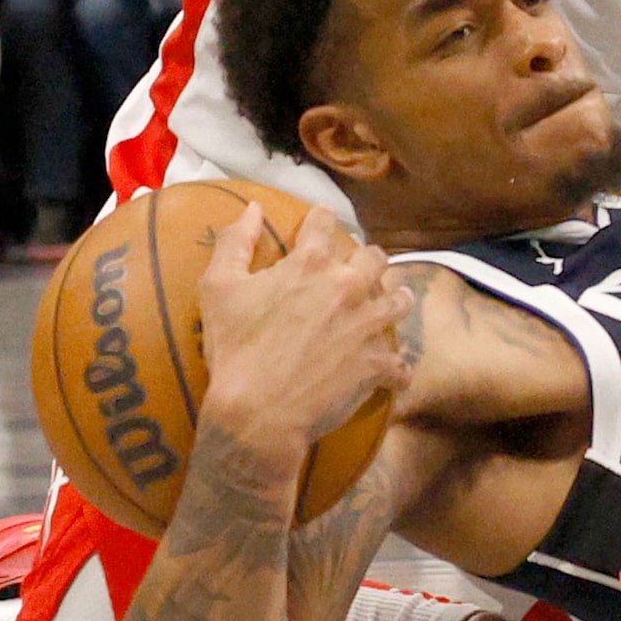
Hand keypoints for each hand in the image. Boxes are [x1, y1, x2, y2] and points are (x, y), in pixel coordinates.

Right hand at [196, 206, 415, 459]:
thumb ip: (234, 242)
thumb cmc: (234, 350)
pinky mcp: (379, 362)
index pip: (324, 223)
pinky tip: (395, 372)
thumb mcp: (218, 289)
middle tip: (359, 270)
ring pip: (400, 300)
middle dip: (367, 260)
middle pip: (374, 257)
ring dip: (394, 301)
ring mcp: (369, 324)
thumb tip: (251, 208)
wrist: (257, 412)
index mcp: (309, 264)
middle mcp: (348, 286)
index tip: (322, 222)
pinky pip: (402, 363)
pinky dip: (398, 369)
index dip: (320, 220)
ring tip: (389, 305)